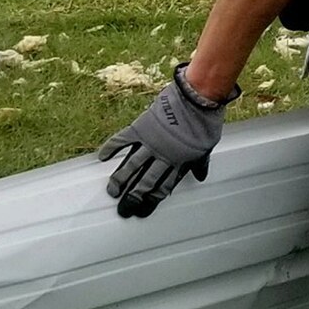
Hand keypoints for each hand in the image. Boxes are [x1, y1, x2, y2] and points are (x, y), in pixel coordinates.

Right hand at [96, 63, 236, 217]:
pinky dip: (110, 149)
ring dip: (119, 180)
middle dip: (133, 197)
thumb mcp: (206, 146)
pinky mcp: (141, 127)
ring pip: (131, 167)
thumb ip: (200, 163)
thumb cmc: (205, 121)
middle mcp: (163, 156)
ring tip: (112, 191)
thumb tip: (201, 176)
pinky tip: (101, 158)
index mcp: (179, 162)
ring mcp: (150, 142)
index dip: (152, 200)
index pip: (164, 187)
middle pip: (145, 182)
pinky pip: (121, 140)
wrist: (198, 98)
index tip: (143, 209)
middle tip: (124, 208)